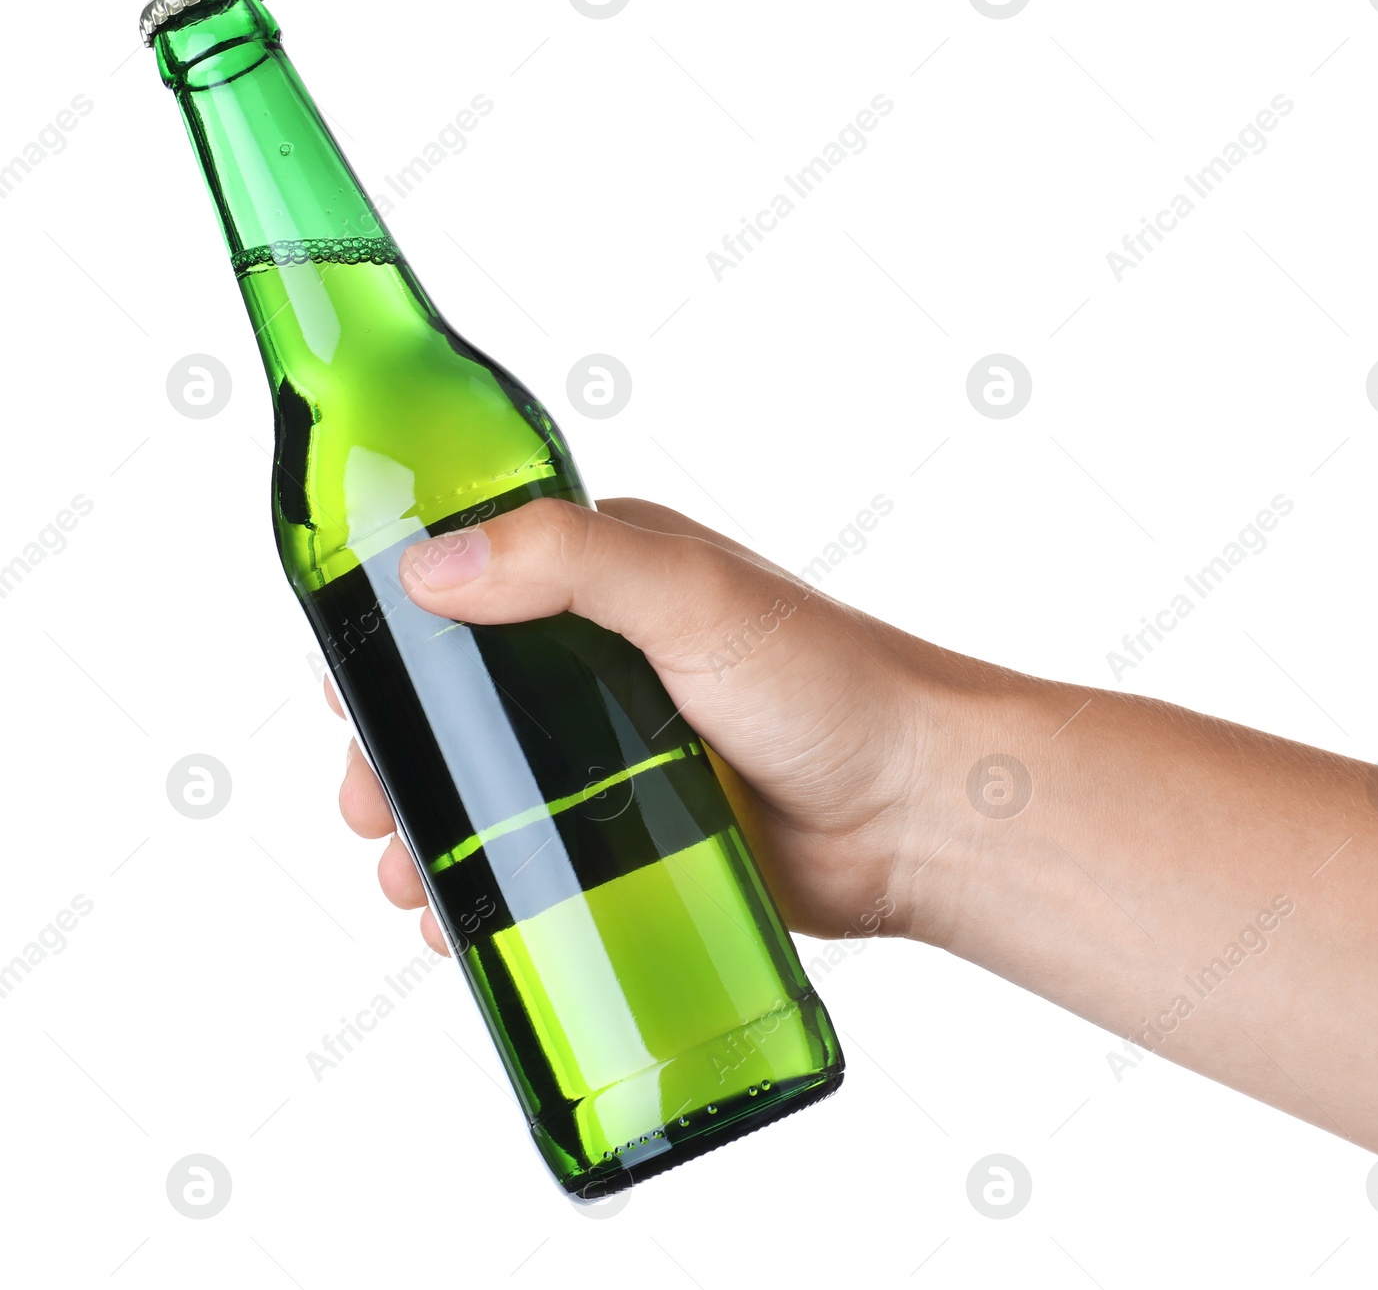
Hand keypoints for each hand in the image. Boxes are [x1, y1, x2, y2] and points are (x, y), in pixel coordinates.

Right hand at [329, 495, 967, 952]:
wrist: (922, 811)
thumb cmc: (832, 685)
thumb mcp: (695, 596)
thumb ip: (568, 561)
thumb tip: (427, 570)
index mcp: (612, 578)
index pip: (471, 587)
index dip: (396, 638)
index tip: (347, 691)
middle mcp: (607, 658)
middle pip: (464, 701)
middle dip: (400, 754)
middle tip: (368, 807)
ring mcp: (620, 751)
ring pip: (492, 788)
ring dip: (430, 831)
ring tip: (405, 881)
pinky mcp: (640, 831)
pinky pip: (541, 857)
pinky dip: (486, 887)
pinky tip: (455, 923)